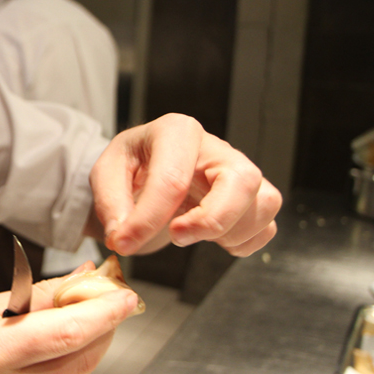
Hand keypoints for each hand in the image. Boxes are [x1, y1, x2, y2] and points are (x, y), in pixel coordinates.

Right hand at [0, 270, 138, 373]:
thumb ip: (41, 296)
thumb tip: (86, 277)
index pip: (69, 333)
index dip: (105, 313)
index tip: (126, 294)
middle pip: (84, 356)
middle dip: (105, 326)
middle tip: (111, 300)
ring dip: (85, 345)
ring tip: (70, 324)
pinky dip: (63, 370)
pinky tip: (40, 361)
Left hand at [89, 113, 281, 256]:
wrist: (145, 170)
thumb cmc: (131, 166)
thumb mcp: (106, 174)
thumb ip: (111, 204)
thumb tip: (123, 237)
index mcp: (176, 131)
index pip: (172, 178)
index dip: (147, 218)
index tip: (124, 242)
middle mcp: (216, 148)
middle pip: (242, 180)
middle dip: (212, 219)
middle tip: (176, 236)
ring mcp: (238, 172)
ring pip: (264, 202)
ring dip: (230, 232)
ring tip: (190, 233)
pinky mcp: (250, 198)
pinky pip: (267, 225)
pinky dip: (244, 242)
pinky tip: (211, 239)